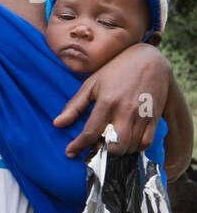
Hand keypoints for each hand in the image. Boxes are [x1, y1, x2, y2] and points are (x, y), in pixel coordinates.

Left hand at [54, 42, 169, 157]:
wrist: (149, 59)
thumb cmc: (116, 70)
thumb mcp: (91, 83)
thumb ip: (75, 105)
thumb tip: (57, 124)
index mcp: (107, 102)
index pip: (91, 132)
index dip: (78, 146)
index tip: (70, 152)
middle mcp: (126, 111)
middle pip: (114, 145)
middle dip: (102, 152)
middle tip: (94, 148)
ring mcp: (142, 115)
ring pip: (130, 147)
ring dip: (117, 151)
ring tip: (108, 144)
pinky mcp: (155, 117)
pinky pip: (146, 142)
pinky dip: (135, 147)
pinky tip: (126, 142)